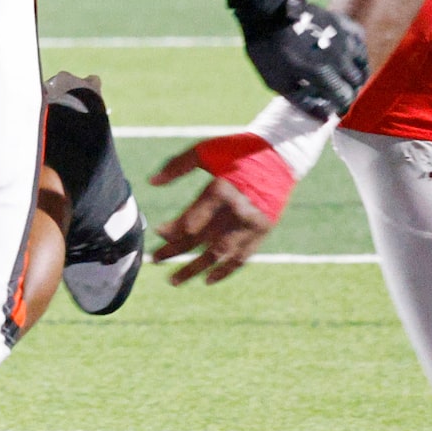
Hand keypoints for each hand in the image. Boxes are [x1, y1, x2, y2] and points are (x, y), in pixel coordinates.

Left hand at [149, 147, 274, 284]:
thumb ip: (177, 166)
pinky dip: (225, 271)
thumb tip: (151, 182)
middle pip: (201, 240)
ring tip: (174, 280)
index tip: (156, 232)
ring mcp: (252, 225)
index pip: (191, 219)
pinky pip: (242, 258)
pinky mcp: (263, 231)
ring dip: (195, 269)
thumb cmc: (237, 150)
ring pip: (219, 255)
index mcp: (221, 190)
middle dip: (175, 251)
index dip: (172, 230)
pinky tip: (207, 280)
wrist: (280, 155)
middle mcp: (237, 212)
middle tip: (154, 260)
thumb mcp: (205, 150)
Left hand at [245, 0, 368, 119]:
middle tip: (337, 94)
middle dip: (349, 92)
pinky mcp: (342, 22)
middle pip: (357, 81)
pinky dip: (358, 52)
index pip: (346, 97)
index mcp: (324, 73)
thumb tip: (325, 116)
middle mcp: (340, 57)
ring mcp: (344, 38)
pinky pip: (360, 40)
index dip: (342, 107)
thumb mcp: (278, 83)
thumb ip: (303, 101)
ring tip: (346, 78)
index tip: (336, 111)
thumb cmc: (267, 51)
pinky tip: (349, 54)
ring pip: (363, 62)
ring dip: (357, 74)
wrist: (266, 12)